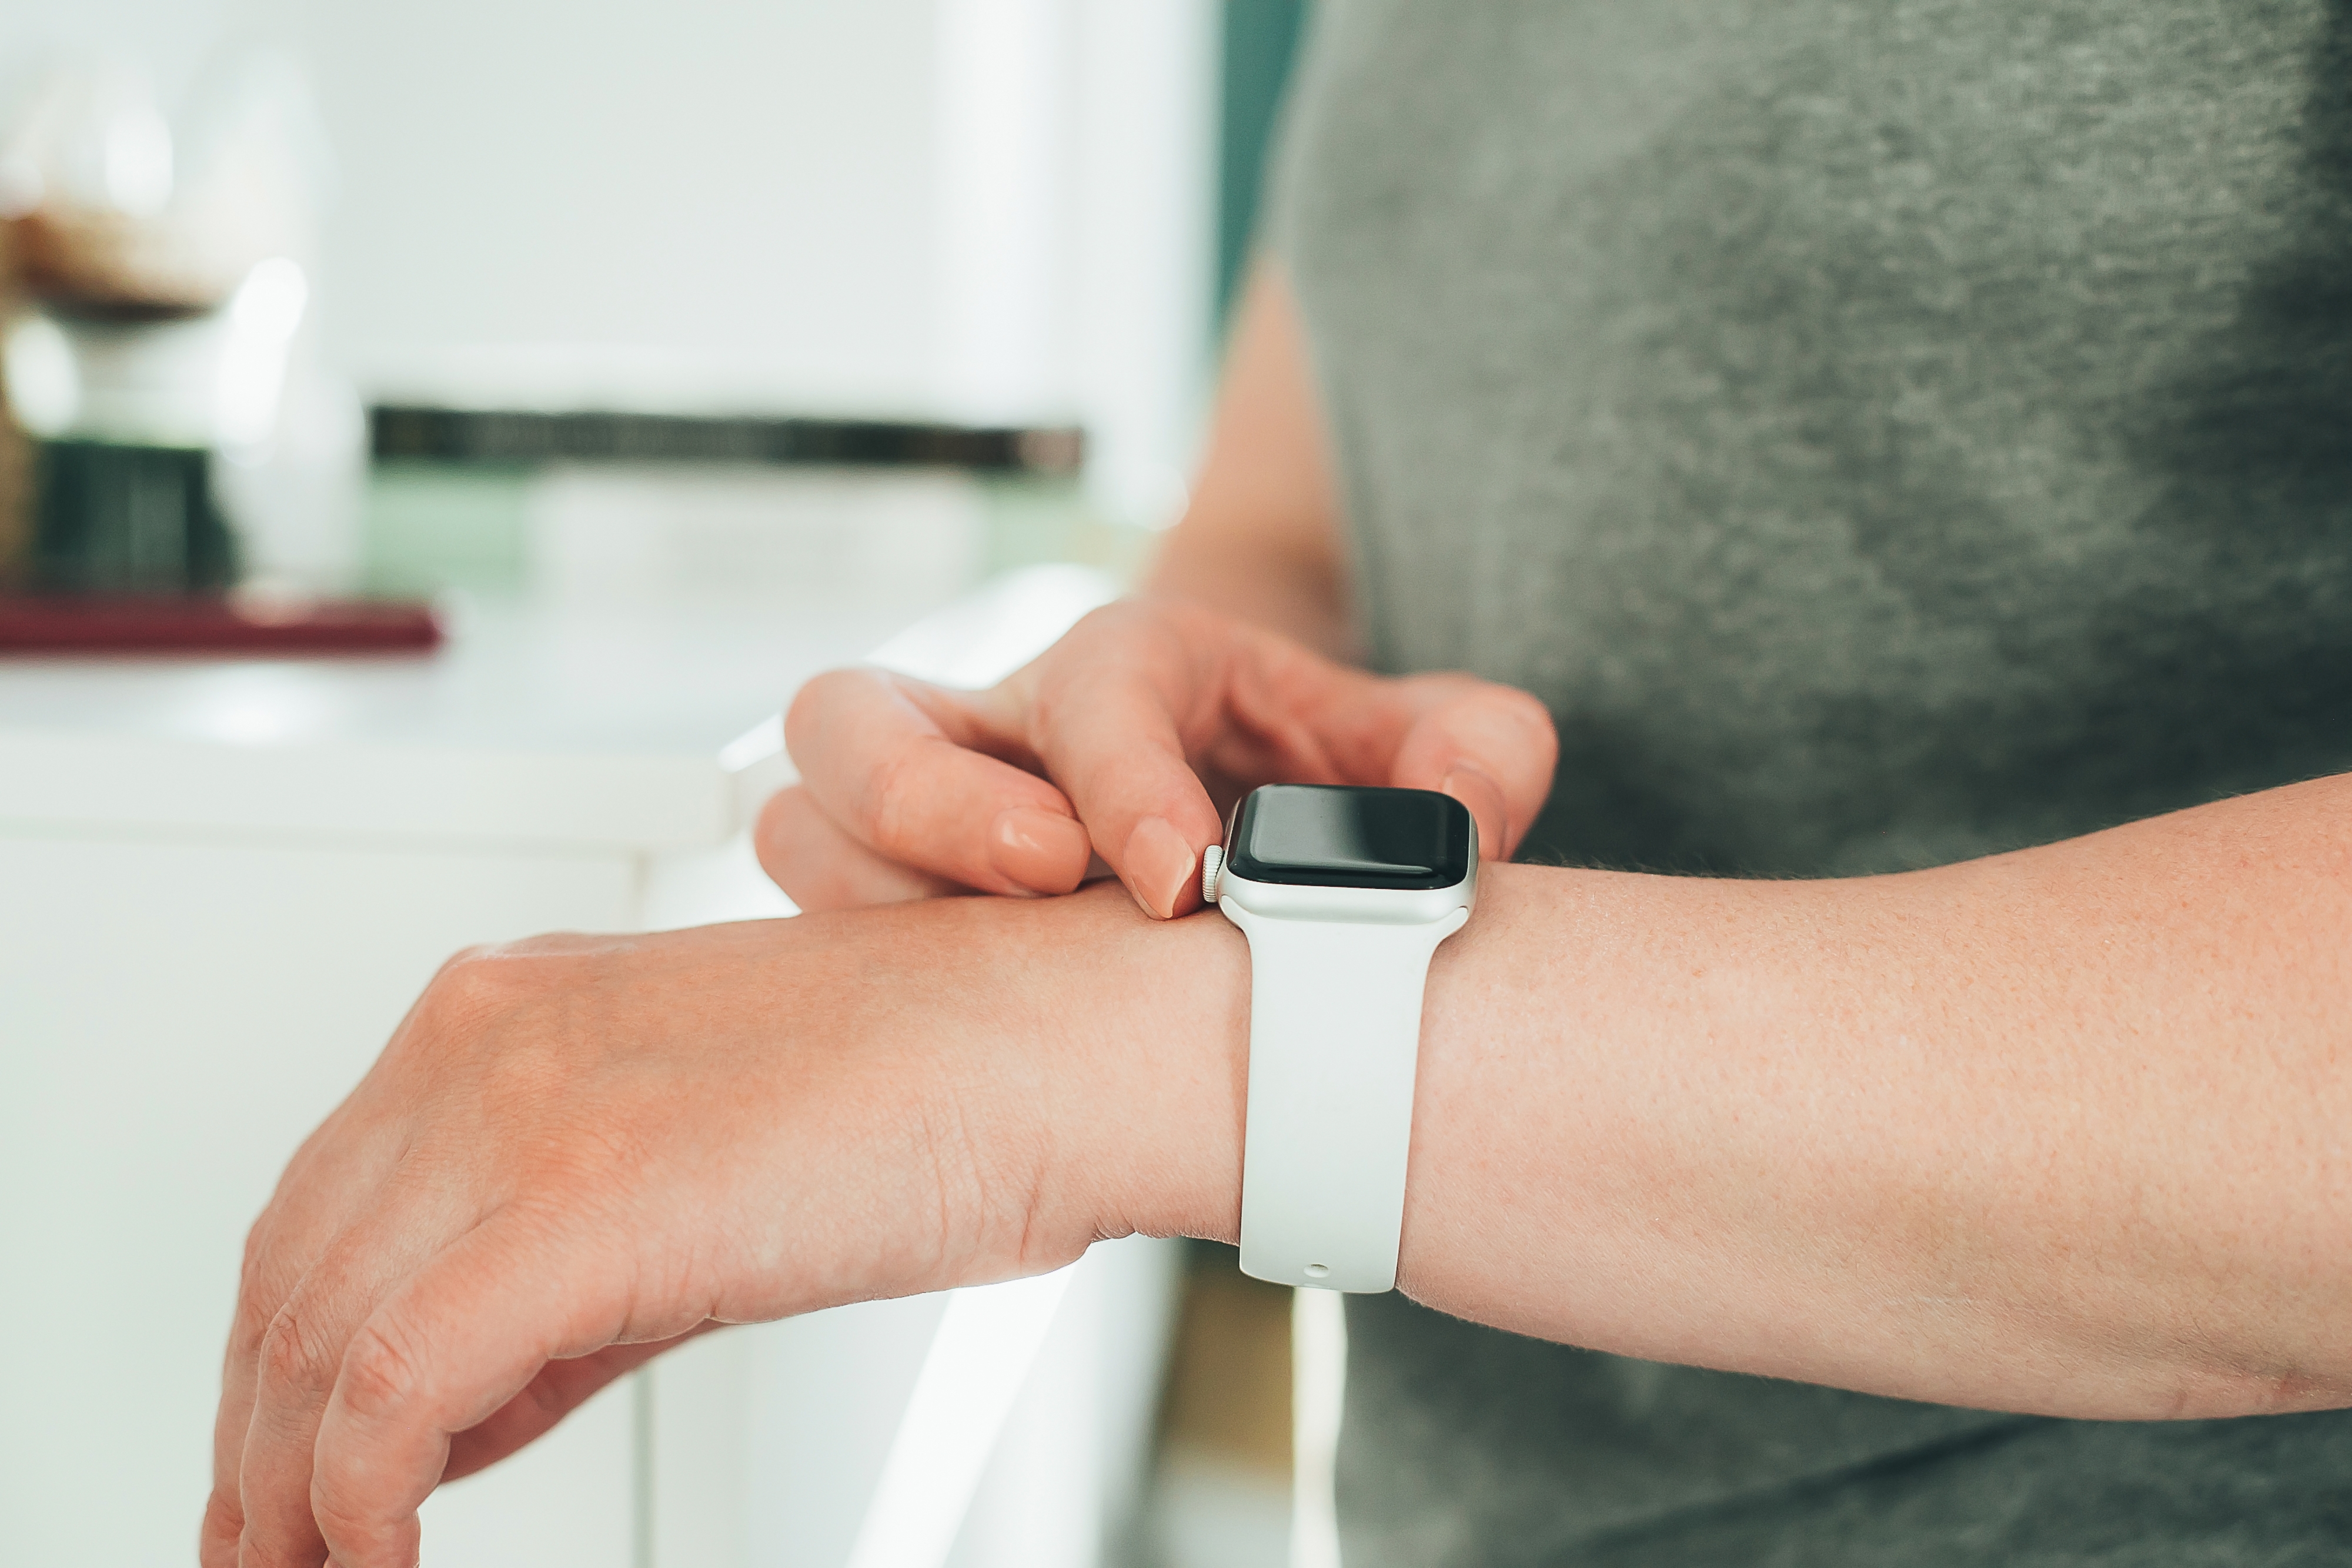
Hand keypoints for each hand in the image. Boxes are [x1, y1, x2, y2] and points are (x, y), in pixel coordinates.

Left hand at [200, 888, 1243, 1567]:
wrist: (1065, 1043)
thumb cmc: (935, 1095)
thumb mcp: (694, 1165)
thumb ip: (548, 1266)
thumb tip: (445, 1406)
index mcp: (509, 1009)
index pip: (320, 1208)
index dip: (277, 1365)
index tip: (276, 1470)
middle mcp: (485, 1038)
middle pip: (289, 1277)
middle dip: (256, 1443)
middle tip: (265, 1551)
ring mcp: (524, 1111)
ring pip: (317, 1338)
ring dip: (289, 1491)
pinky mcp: (577, 1205)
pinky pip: (395, 1388)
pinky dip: (355, 1498)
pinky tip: (378, 1556)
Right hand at [759, 597, 1557, 917]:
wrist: (1250, 780)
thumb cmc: (1322, 765)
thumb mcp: (1434, 742)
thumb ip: (1480, 756)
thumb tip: (1465, 821)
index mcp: (1131, 666)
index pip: (1091, 692)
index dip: (1123, 784)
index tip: (1180, 878)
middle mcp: (1002, 726)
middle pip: (856, 717)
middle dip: (925, 802)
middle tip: (1039, 878)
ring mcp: (930, 815)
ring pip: (804, 825)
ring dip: (873, 900)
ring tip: (980, 974)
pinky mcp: (899, 902)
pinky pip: (817, 932)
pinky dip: (862, 981)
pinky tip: (961, 1038)